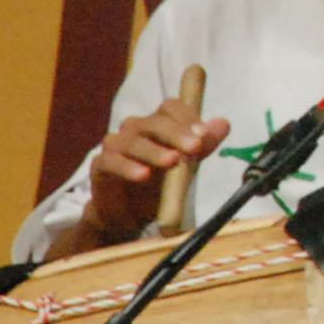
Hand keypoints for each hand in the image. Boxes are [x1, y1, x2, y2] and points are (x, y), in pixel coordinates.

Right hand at [72, 96, 228, 248]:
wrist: (130, 216)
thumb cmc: (159, 185)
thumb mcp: (187, 166)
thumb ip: (203, 145)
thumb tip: (224, 123)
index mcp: (157, 124)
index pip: (170, 107)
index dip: (187, 116)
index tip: (204, 134)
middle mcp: (135, 129)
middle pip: (153, 121)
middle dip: (176, 133)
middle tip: (195, 147)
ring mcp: (115, 145)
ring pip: (132, 140)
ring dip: (153, 150)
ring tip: (172, 161)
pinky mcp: (100, 165)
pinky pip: (110, 161)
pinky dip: (126, 167)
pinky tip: (142, 175)